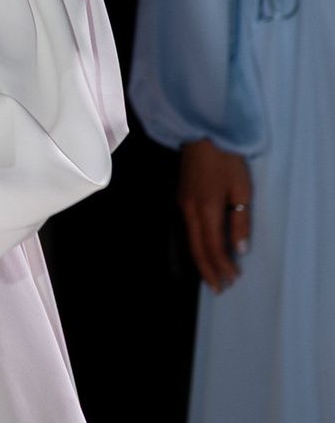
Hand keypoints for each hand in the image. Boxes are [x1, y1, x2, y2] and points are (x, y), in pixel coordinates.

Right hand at [178, 138, 252, 293]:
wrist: (202, 134)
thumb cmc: (226, 161)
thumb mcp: (241, 190)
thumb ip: (239, 221)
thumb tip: (238, 250)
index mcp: (206, 210)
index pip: (213, 247)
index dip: (222, 266)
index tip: (232, 280)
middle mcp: (189, 211)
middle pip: (197, 248)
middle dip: (208, 270)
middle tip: (218, 288)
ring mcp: (182, 204)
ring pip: (189, 240)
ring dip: (201, 259)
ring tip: (212, 275)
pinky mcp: (180, 198)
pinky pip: (187, 229)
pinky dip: (196, 244)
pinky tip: (202, 249)